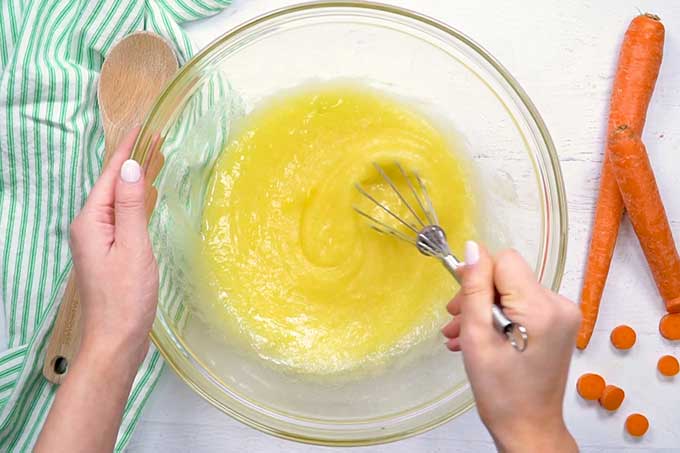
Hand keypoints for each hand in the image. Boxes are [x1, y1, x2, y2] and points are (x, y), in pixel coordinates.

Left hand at [69, 128, 157, 366]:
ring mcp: (97, 241)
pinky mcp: (108, 252)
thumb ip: (131, 207)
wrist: (116, 340)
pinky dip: (135, 200)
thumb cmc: (126, 298)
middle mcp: (88, 227)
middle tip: (154, 138)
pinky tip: (144, 197)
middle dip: (131, 160)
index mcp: (91, 222)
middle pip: (112, 185)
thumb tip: (131, 168)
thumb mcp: (133, 247)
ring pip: (117, 200)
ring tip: (153, 159)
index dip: (126, 150)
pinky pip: (121, 216)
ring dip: (134, 179)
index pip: (111, 176)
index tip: (141, 127)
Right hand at [442, 242, 579, 452]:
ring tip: (461, 334)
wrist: (529, 427)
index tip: (462, 305)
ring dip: (486, 308)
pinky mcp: (560, 323)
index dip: (479, 278)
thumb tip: (473, 248)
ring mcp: (563, 314)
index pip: (505, 261)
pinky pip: (524, 305)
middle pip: (509, 276)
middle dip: (479, 294)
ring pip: (514, 290)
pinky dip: (501, 317)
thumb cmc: (500, 391)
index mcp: (541, 307)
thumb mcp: (477, 337)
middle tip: (456, 323)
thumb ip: (475, 289)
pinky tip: (481, 337)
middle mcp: (560, 304)